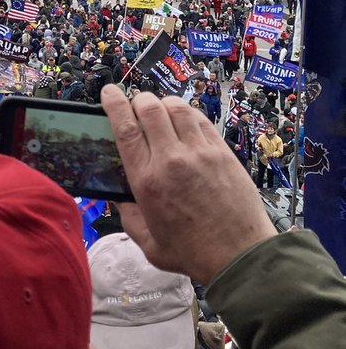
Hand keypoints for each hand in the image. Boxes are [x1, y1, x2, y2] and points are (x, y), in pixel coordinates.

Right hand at [101, 84, 275, 283]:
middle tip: (135, 107)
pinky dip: (187, 113)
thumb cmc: (192, 253)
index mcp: (147, 181)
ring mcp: (200, 153)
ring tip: (160, 113)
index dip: (114, 104)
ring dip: (163, 104)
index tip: (108, 92)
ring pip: (176, 107)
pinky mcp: (222, 152)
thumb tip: (119, 197)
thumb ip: (128, 217)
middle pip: (149, 108)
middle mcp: (171, 160)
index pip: (125, 129)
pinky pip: (200, 119)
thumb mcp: (147, 243)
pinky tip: (184, 122)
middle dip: (138, 101)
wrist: (239, 256)